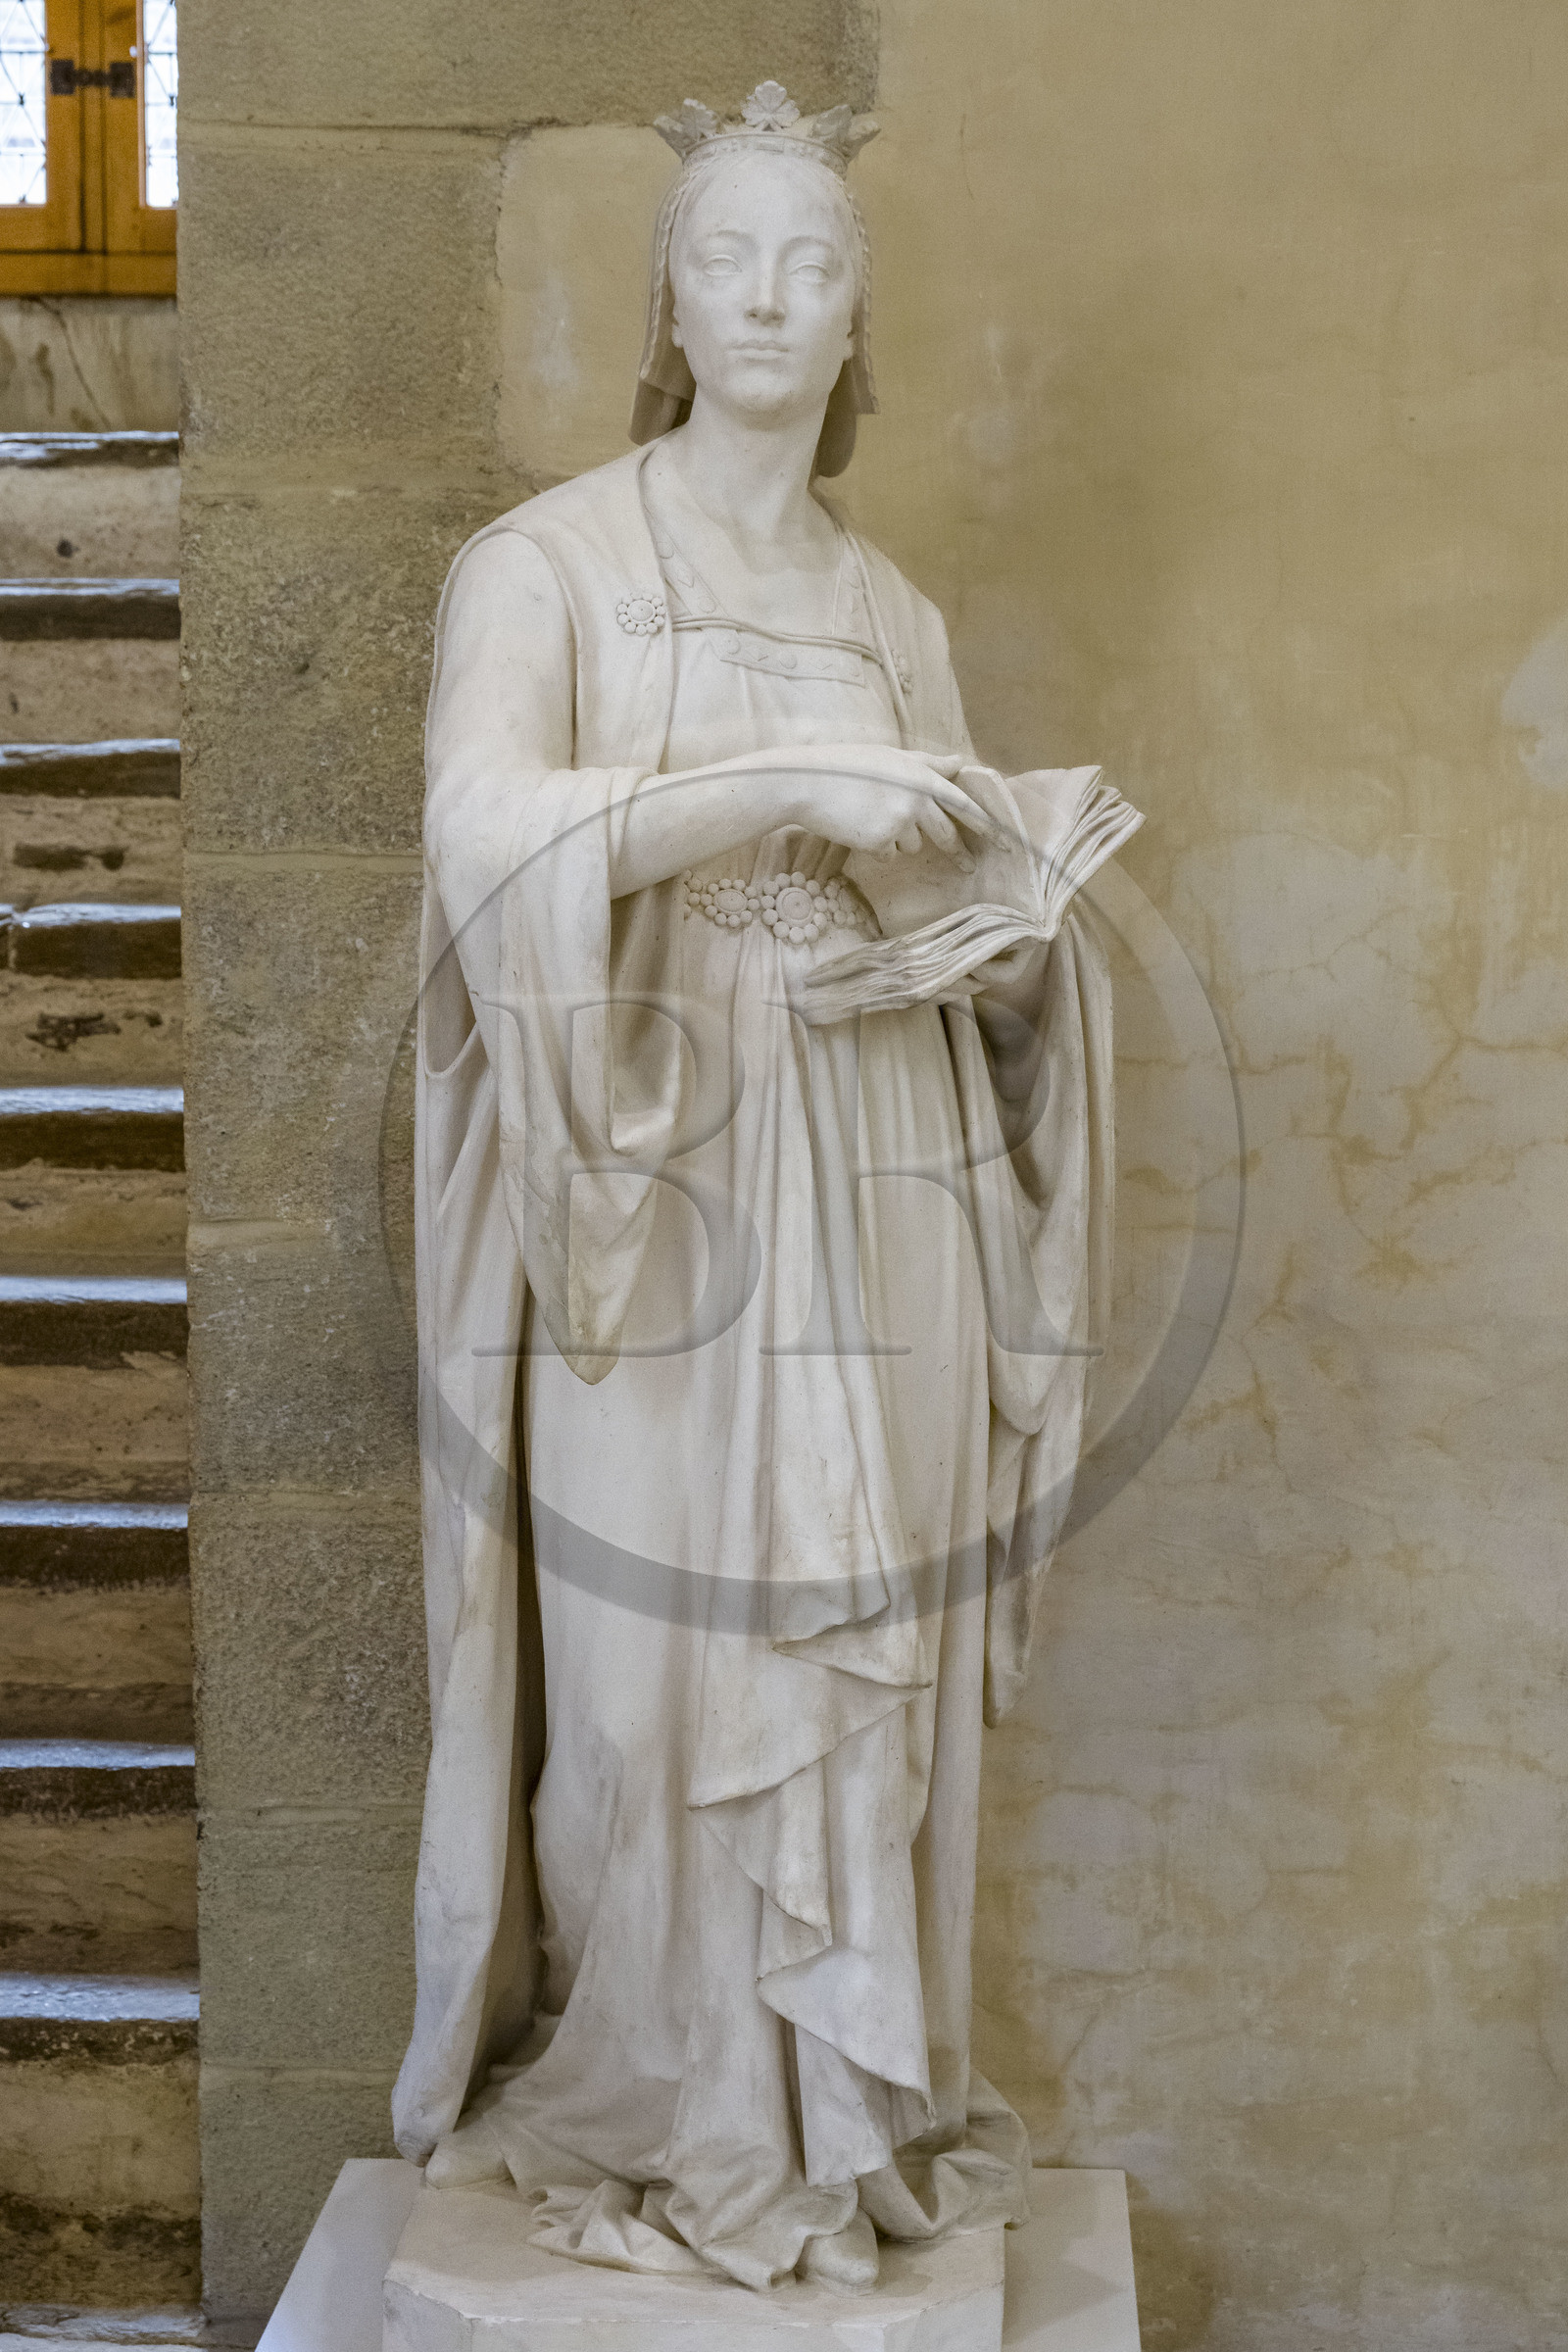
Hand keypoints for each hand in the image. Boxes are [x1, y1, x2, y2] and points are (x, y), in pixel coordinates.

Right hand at [772, 743, 997, 861]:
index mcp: (921, 774)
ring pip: (912, 844)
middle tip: (970, 866)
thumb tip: (958, 761)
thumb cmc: (845, 766)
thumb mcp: (888, 756)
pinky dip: (876, 847)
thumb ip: (927, 762)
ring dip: (897, 839)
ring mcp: (899, 821)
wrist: (806, 783)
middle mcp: (916, 797)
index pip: (963, 804)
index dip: (987, 825)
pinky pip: (888, 854)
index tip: (1006, 844)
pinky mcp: (880, 841)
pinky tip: (857, 828)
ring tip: (869, 818)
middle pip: (946, 832)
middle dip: (958, 852)